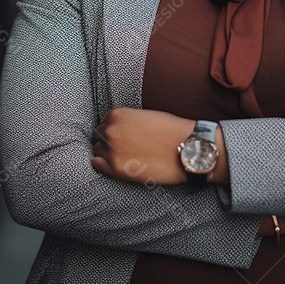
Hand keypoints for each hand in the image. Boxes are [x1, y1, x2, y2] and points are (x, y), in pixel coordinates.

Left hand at [91, 107, 207, 185]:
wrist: (187, 148)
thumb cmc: (171, 131)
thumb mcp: (146, 116)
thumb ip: (128, 121)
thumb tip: (119, 130)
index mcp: (118, 115)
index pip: (104, 122)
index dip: (113, 130)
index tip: (122, 136)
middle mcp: (111, 131)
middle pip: (98, 136)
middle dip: (109, 141)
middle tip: (124, 148)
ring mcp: (111, 150)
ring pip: (97, 150)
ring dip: (107, 154)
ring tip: (124, 157)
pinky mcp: (115, 168)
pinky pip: (97, 165)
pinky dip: (104, 165)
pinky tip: (118, 165)